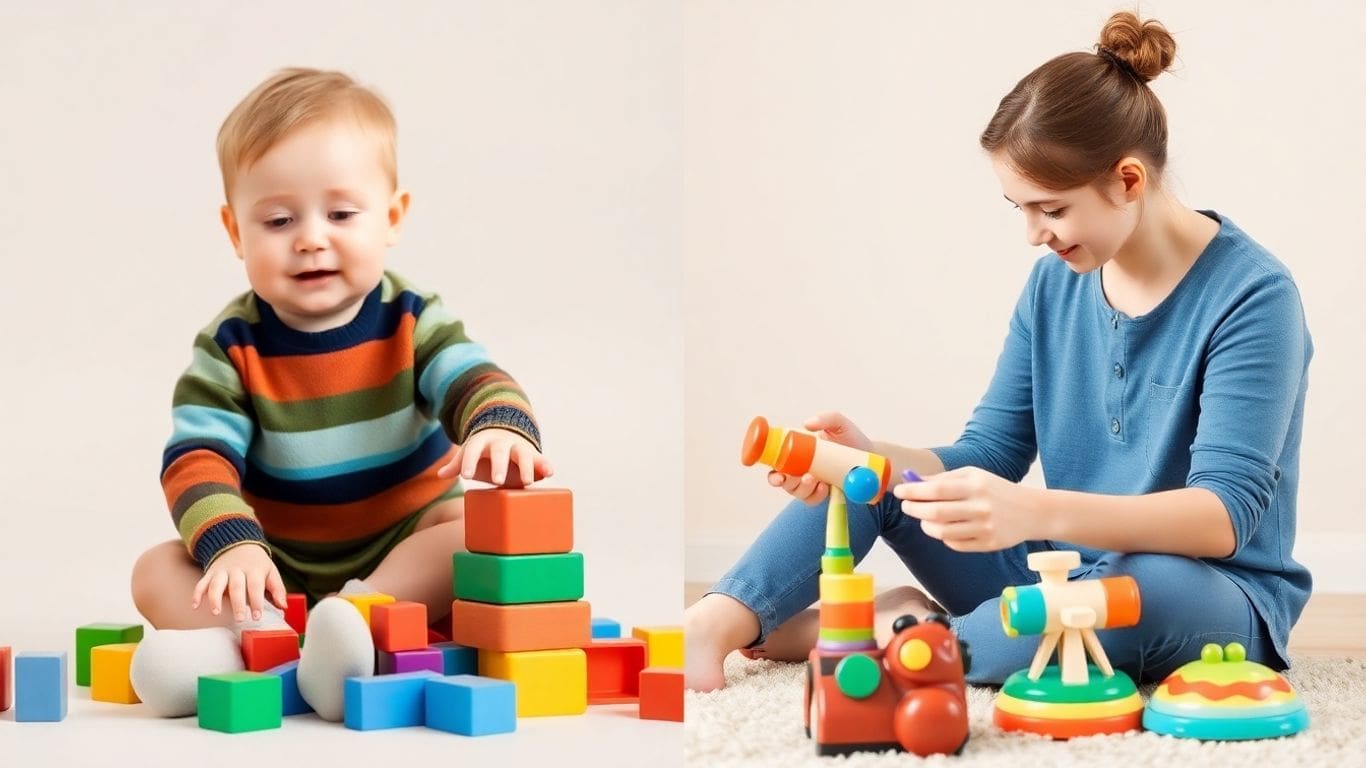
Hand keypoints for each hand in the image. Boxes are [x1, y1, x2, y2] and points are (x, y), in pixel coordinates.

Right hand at [191, 543, 287, 621]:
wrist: (239, 543)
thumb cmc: (257, 563)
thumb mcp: (271, 572)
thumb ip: (277, 589)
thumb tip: (283, 607)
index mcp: (255, 570)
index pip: (256, 586)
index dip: (256, 602)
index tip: (257, 616)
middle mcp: (237, 570)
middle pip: (236, 586)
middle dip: (238, 603)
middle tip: (240, 618)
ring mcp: (222, 571)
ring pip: (217, 584)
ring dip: (215, 598)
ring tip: (216, 612)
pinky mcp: (210, 573)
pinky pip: (202, 583)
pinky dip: (197, 593)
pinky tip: (195, 606)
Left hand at [437, 428, 552, 486]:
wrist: (507, 432)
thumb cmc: (484, 451)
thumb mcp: (470, 454)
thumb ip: (458, 464)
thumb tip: (441, 474)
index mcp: (482, 441)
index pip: (474, 450)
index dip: (470, 462)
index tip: (466, 476)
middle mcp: (501, 442)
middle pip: (500, 451)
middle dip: (499, 465)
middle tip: (498, 481)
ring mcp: (518, 446)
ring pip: (523, 454)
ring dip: (526, 466)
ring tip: (528, 482)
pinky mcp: (533, 454)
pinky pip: (540, 458)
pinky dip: (545, 465)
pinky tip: (549, 473)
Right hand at [768, 411, 873, 504]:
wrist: (870, 456)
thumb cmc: (851, 438)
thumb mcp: (840, 424)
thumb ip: (826, 418)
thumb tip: (807, 424)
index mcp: (797, 452)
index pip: (777, 464)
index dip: (772, 472)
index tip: (777, 474)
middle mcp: (799, 469)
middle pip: (782, 481)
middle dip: (787, 482)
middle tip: (802, 475)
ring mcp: (811, 483)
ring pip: (797, 492)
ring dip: (802, 488)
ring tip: (814, 479)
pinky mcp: (823, 494)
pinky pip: (813, 500)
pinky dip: (816, 496)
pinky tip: (825, 487)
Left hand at [893, 466, 1038, 551]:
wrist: (1031, 512)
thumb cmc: (996, 490)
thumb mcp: (974, 476)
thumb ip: (944, 479)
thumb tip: (913, 481)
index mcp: (975, 486)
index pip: (936, 490)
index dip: (913, 491)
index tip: (898, 491)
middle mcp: (980, 507)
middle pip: (935, 512)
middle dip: (914, 509)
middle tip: (906, 506)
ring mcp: (984, 529)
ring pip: (942, 532)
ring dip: (926, 526)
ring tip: (924, 519)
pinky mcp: (988, 545)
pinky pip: (955, 544)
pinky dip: (944, 537)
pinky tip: (944, 529)